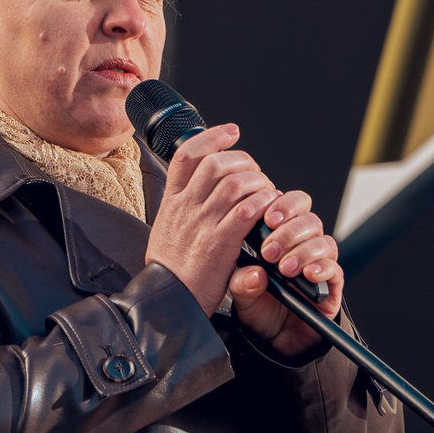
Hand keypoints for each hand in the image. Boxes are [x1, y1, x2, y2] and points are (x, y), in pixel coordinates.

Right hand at [145, 123, 277, 312]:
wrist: (165, 301)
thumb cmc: (170, 270)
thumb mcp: (166, 229)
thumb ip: (184, 207)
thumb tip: (201, 188)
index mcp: (172, 202)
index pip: (187, 155)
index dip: (211, 137)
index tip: (231, 132)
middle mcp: (185, 207)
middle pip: (216, 163)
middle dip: (243, 161)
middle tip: (255, 171)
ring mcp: (202, 224)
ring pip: (235, 183)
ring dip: (257, 182)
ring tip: (266, 191)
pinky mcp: (219, 244)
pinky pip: (246, 211)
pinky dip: (261, 204)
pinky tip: (267, 209)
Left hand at [231, 188, 344, 357]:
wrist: (275, 339)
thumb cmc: (259, 309)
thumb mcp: (241, 296)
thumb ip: (242, 283)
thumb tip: (254, 272)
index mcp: (279, 236)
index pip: (289, 206)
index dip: (282, 205)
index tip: (268, 218)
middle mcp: (302, 244)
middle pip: (308, 219)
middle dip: (289, 231)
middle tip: (269, 251)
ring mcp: (319, 262)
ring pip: (323, 241)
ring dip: (303, 251)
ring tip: (284, 268)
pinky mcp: (332, 284)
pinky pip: (335, 268)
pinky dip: (322, 268)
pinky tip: (308, 275)